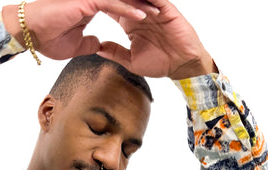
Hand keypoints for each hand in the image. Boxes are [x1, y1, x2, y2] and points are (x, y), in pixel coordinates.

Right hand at [2, 0, 159, 59]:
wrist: (29, 32)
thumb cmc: (46, 38)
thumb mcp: (75, 46)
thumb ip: (90, 43)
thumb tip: (99, 45)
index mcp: (90, 7)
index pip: (118, 9)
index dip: (135, 15)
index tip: (151, 24)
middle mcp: (93, 0)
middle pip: (124, 2)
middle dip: (144, 7)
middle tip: (163, 15)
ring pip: (122, 1)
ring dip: (141, 7)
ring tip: (160, 14)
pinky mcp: (87, 1)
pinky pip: (113, 4)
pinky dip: (128, 10)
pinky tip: (143, 15)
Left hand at [98, 0, 216, 78]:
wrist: (181, 65)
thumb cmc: (159, 63)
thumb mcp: (131, 61)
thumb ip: (115, 53)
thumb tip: (97, 48)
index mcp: (130, 23)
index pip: (112, 8)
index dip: (101, 5)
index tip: (85, 4)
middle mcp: (141, 13)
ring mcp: (153, 9)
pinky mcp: (165, 9)